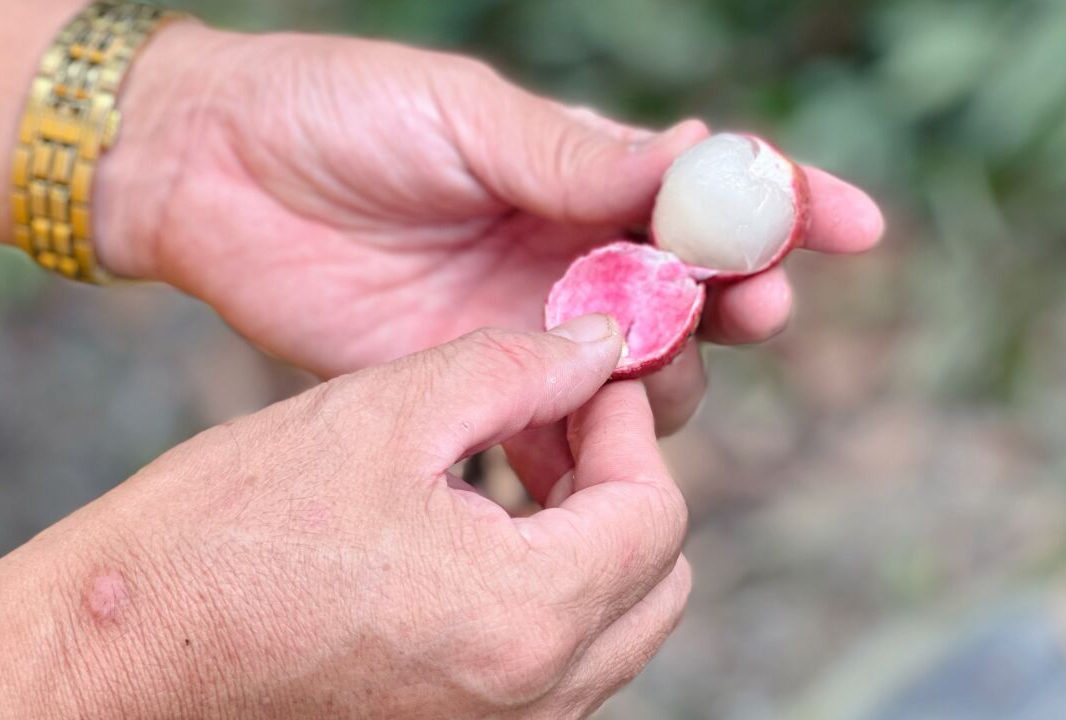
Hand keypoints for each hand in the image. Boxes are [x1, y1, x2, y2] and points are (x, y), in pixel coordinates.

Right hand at [0, 317, 688, 718]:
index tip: (585, 381)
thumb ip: (513, 370)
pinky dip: (547, 598)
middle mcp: (530, 700)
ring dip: (589, 544)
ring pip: (612, 631)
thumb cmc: (228, 531)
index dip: (630, 429)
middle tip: (556, 425)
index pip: (655, 515)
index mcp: (522, 616)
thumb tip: (598, 349)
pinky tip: (476, 538)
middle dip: (624, 488)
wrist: (120, 653)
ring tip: (512, 472)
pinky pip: (554, 669)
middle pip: (653, 583)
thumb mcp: (381, 414)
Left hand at [98, 25, 884, 433]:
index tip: (852, 225)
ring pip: (640, 376)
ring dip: (667, 380)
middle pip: (693, 296)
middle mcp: (567, 254)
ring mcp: (525, 325)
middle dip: (740, 302)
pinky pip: (552, 435)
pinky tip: (593, 459)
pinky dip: (586, 452)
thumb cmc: (337, 112)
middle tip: (752, 307)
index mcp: (579, 173)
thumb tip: (697, 158)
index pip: (706, 194)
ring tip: (643, 366)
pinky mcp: (470, 384)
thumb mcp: (464, 115)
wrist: (212, 171)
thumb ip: (573, 157)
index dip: (786, 208)